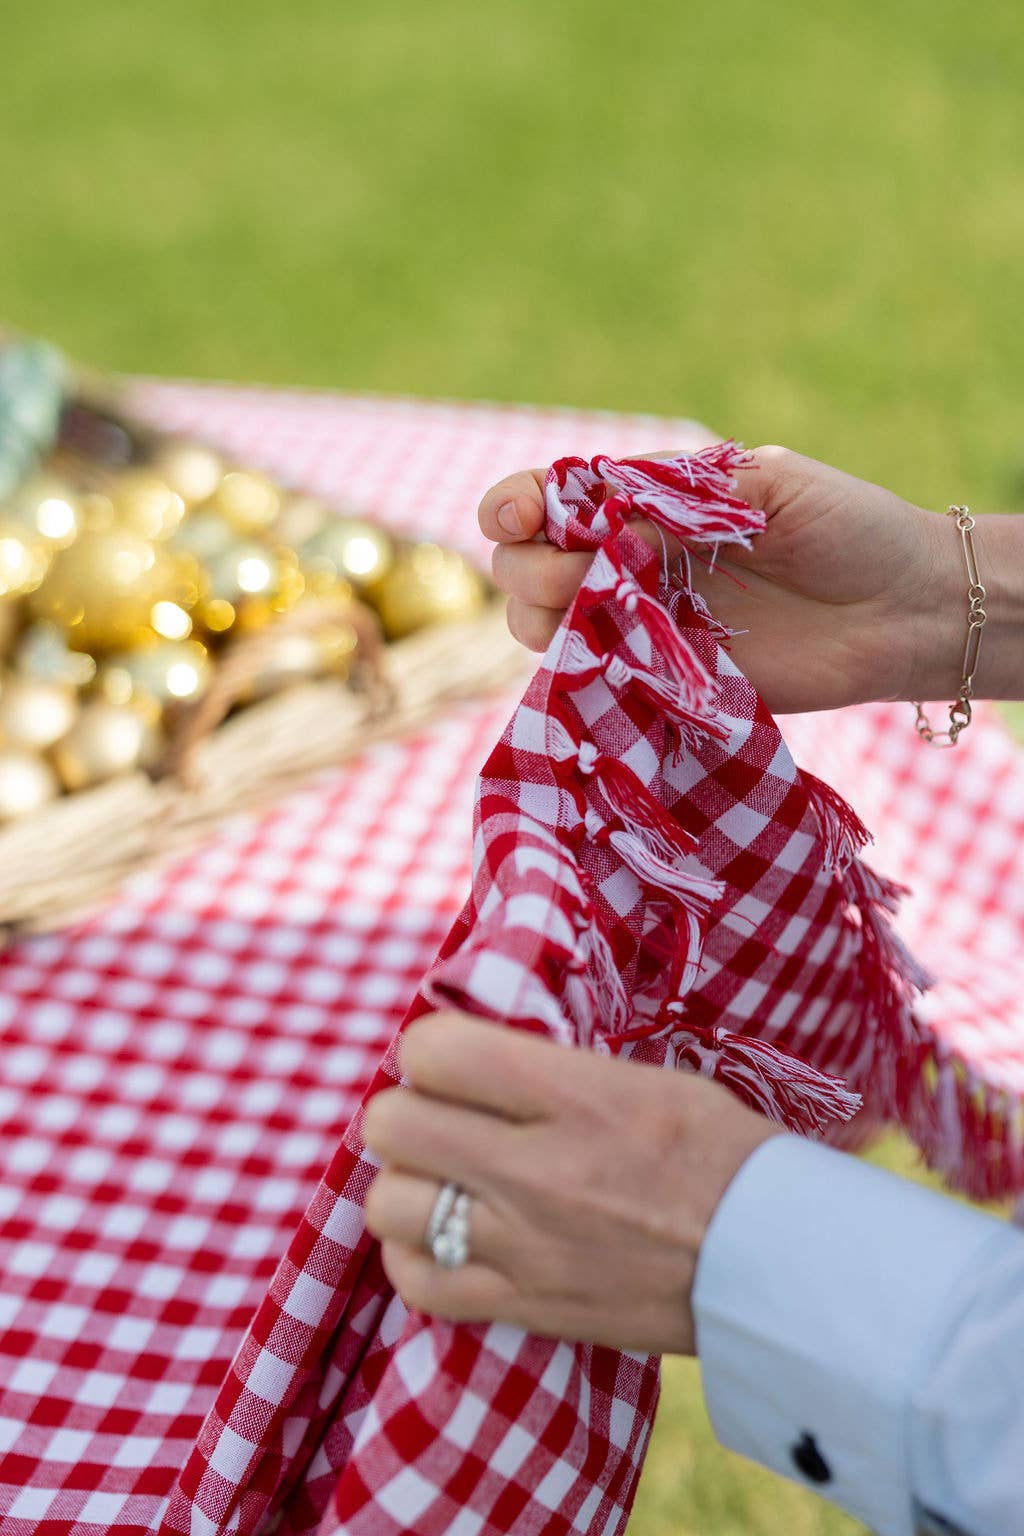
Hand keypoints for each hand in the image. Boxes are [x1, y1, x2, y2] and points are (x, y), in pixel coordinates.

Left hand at [363, 1012, 776, 1355]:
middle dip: (407, 1112)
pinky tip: (450, 1241)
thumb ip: (551, 1066)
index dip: (430, 1050)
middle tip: (442, 1119)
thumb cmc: (719, 1153)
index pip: (434, 1052)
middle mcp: (536, 1169)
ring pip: (389, 1206)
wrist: (775, 1263)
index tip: (451, 1061)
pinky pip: (417, 1284)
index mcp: (573, 1097)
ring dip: (408, 1188)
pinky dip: (419, 1259)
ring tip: (446, 1182)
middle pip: (392, 1125)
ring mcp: (524, 1246)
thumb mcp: (644, 1077)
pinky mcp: (524, 1307)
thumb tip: (471, 1055)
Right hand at [479, 445, 973, 713]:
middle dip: (530, 566)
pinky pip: (595, 682)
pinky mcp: (666, 683)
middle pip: (523, 567)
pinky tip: (612, 658)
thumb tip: (606, 527)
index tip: (524, 514)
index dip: (516, 503)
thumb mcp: (767, 485)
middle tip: (583, 573)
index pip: (549, 499)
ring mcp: (642, 625)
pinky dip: (582, 671)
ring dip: (544, 618)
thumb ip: (682, 498)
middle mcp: (631, 563)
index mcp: (648, 504)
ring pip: (541, 627)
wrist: (904, 609)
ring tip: (601, 613)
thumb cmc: (847, 528)